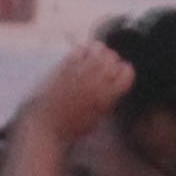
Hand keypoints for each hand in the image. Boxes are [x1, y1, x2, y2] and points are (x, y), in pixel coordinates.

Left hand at [13, 36, 131, 143]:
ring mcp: (79, 71)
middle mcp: (95, 81)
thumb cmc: (73, 127)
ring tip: (96, 59)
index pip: (127, 72)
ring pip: (99, 48)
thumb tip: (116, 83)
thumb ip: (109, 99)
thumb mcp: (99, 117)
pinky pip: (81, 48)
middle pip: (114, 58)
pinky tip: (83, 57)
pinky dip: (85, 50)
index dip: (125, 72)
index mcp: (107, 96)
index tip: (119, 76)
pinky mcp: (65, 66)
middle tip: (106, 67)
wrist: (47, 124)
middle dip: (113, 61)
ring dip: (100, 52)